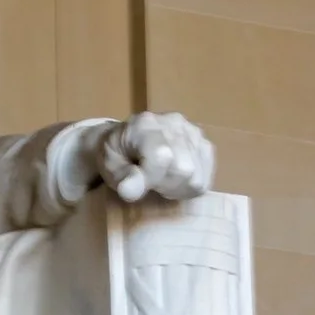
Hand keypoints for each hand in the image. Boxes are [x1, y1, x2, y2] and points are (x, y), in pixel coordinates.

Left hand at [86, 110, 213, 203]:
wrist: (125, 138)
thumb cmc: (116, 155)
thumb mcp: (108, 166)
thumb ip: (121, 177)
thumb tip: (130, 191)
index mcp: (145, 125)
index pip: (162, 156)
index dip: (152, 178)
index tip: (138, 183)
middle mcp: (174, 123)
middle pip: (185, 169)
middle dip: (166, 185)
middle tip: (150, 182)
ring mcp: (193, 131)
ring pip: (197, 176)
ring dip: (178, 186)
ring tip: (162, 178)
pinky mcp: (204, 143)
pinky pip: (206, 177)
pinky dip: (190, 184)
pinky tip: (175, 177)